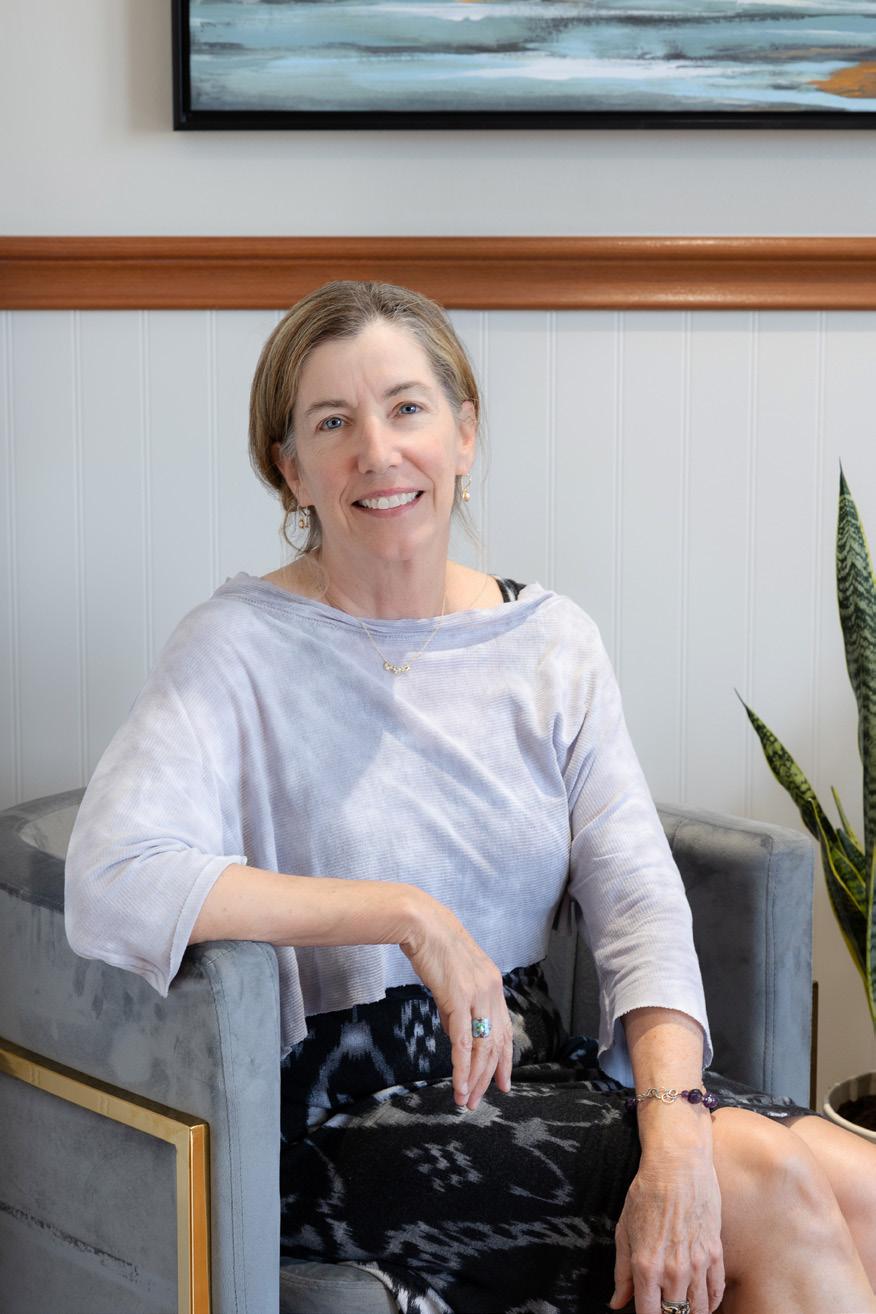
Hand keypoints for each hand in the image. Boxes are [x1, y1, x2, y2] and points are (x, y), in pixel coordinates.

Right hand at [399, 890, 513, 1109]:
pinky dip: (462, 1068)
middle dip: (488, 1076)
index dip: (505, 1059)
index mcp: (493, 984)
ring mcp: (477, 995)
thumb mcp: (454, 975)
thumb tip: (455, 1029)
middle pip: (496, 1044)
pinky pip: (463, 1043)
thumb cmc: (433, 945)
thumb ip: (459, 1002)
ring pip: (482, 1048)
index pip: (504, 1030)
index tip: (503, 1082)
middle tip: (479, 1099)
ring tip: (467, 1101)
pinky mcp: (459, 999)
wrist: (422, 923)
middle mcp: (492, 991)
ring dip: (475, 1079)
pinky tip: (460, 1086)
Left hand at [608, 1149, 724, 1313]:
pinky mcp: (715, 1253)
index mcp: (646, 1267)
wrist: (678, 1164)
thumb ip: (622, 1272)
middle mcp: (673, 1271)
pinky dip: (711, 1303)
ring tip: (682, 1308)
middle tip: (663, 1305)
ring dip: (690, 1313)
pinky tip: (703, 1302)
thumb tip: (617, 1302)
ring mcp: (698, 1264)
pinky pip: (717, 1292)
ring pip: (699, 1310)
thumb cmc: (646, 1193)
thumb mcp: (624, 1230)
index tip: (646, 1313)